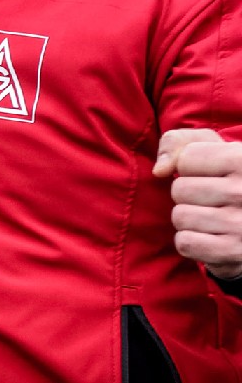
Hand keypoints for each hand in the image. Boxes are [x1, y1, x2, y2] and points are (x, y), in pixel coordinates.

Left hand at [154, 128, 241, 279]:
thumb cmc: (232, 179)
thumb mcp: (215, 148)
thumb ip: (179, 142)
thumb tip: (159, 170)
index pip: (186, 158)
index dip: (190, 168)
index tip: (213, 175)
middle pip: (179, 189)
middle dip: (189, 195)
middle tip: (215, 200)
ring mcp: (241, 224)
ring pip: (180, 217)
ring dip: (190, 219)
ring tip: (214, 218)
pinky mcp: (235, 252)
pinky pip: (185, 243)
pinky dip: (192, 243)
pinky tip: (212, 238)